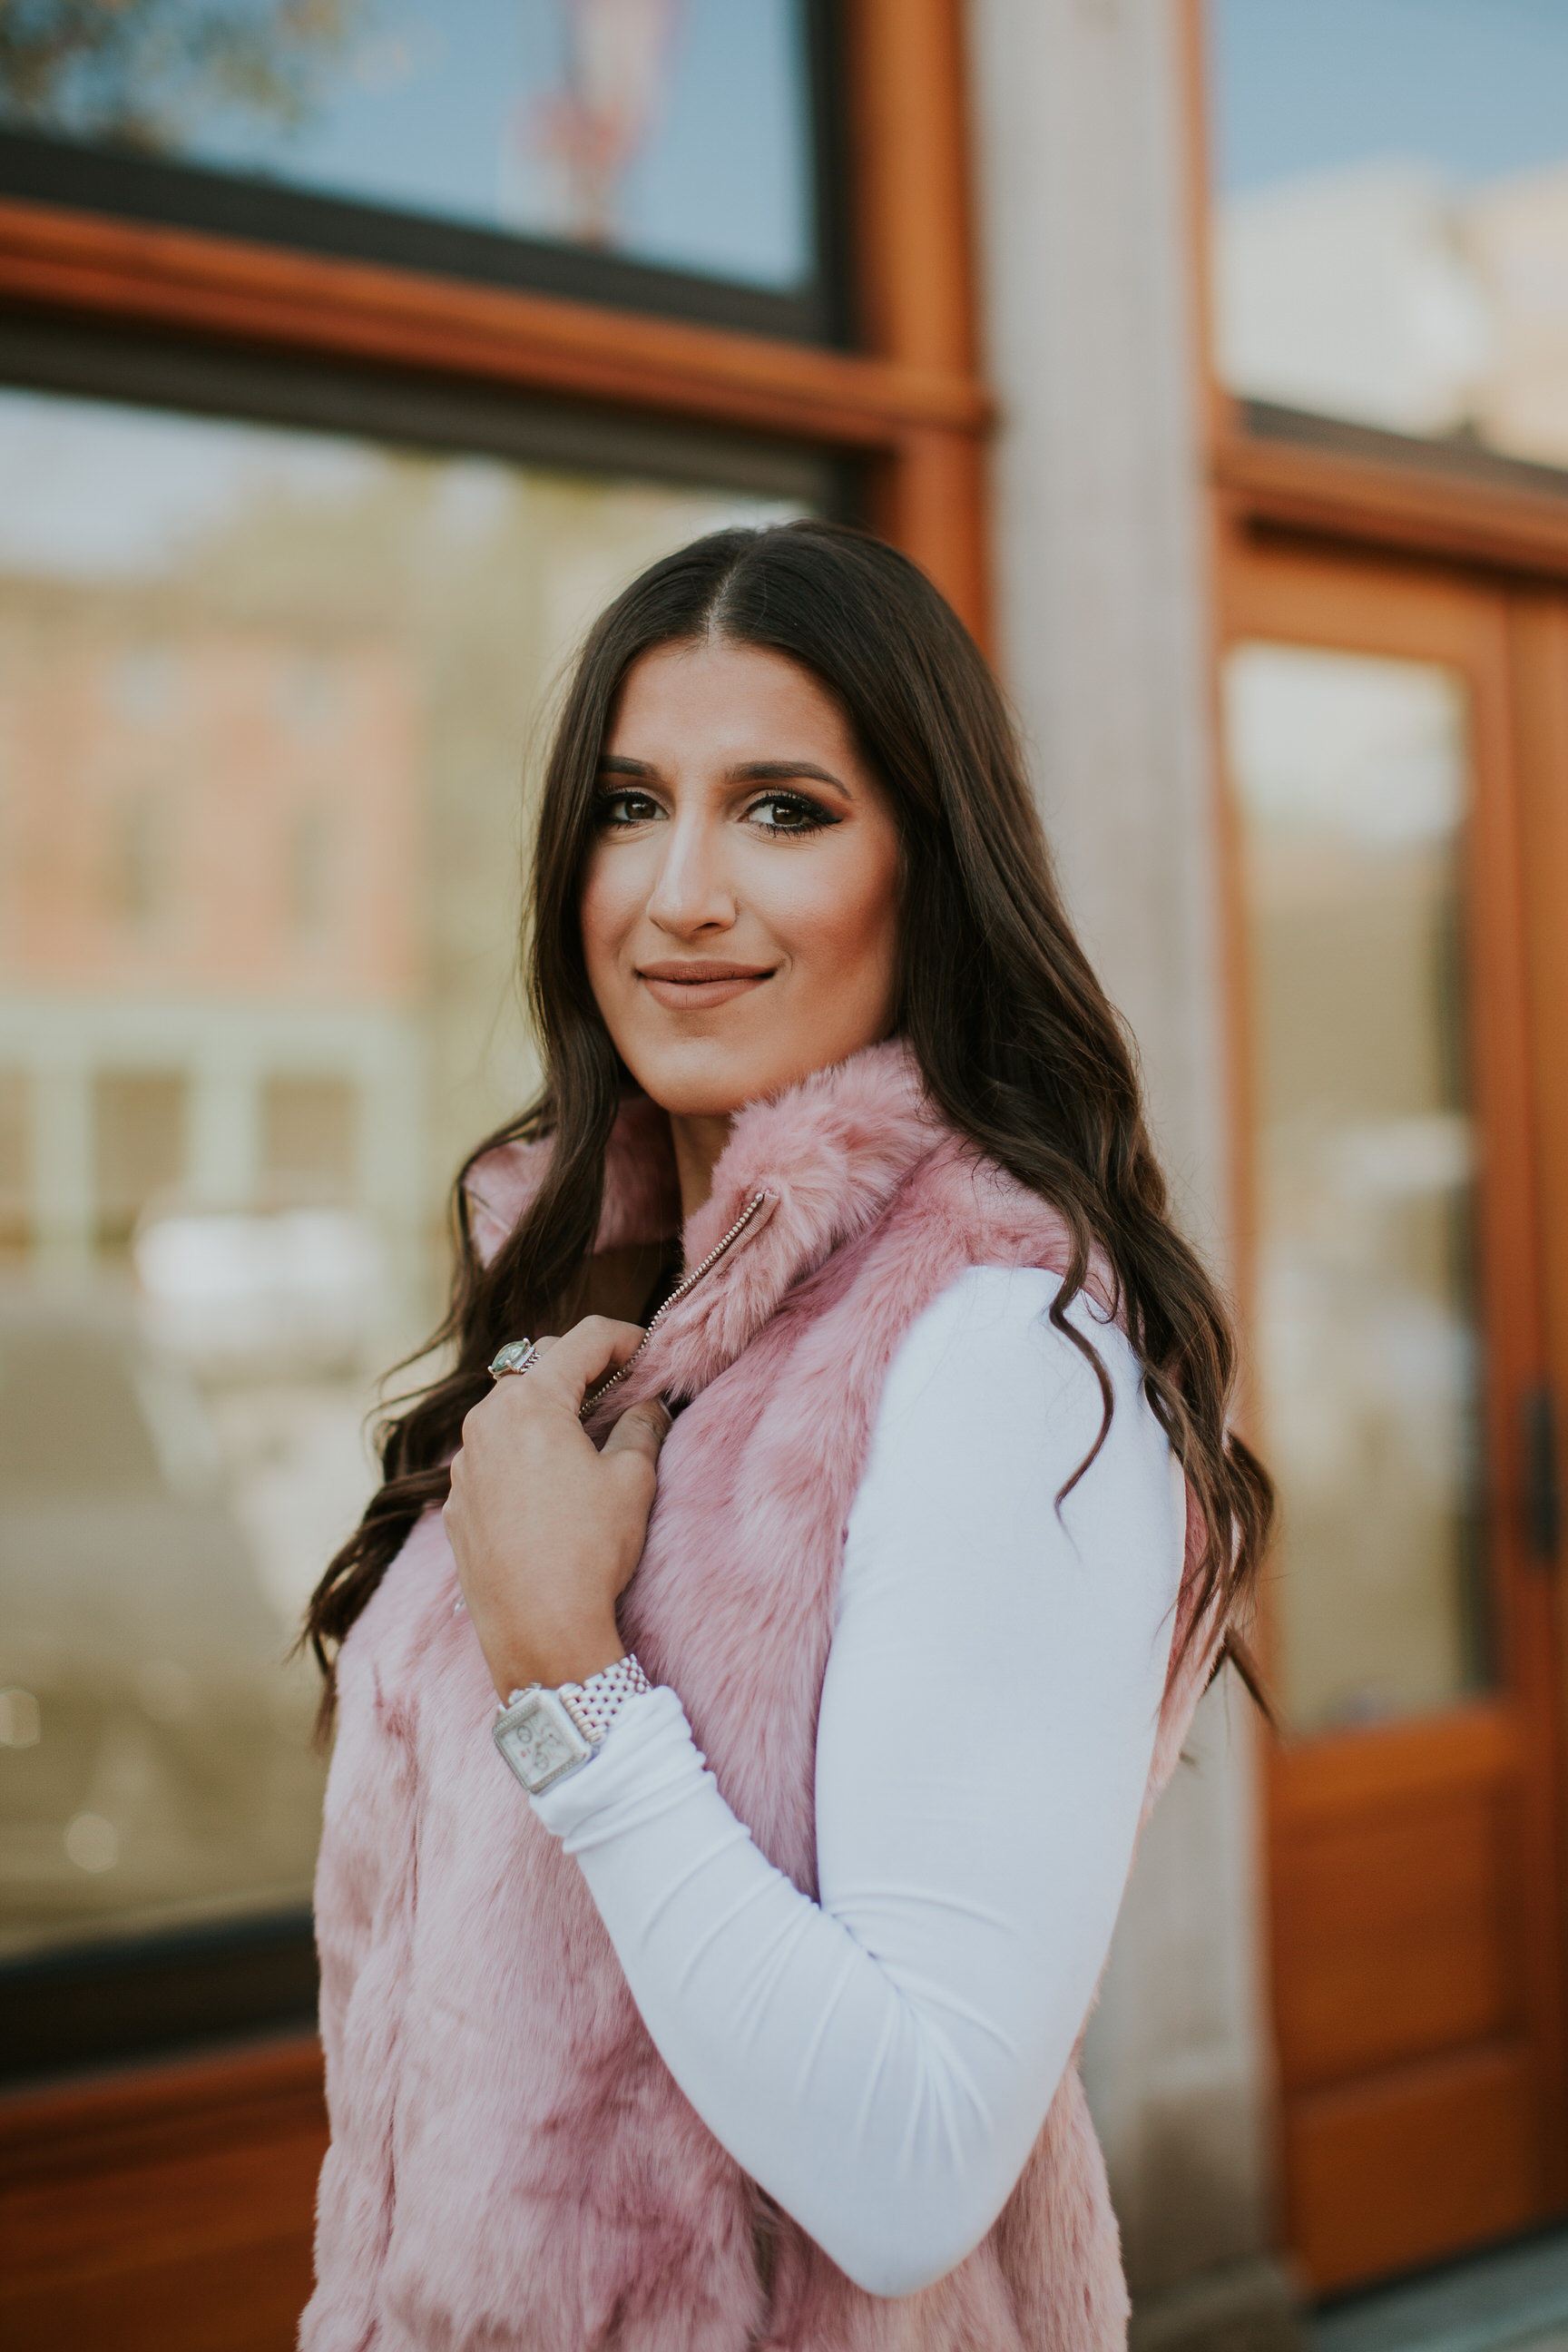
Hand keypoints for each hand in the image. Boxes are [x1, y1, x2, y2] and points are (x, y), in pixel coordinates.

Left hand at [444, 1317, 670, 1698]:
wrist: (538, 1632)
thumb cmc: (589, 1551)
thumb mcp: (632, 1479)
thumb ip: (643, 1426)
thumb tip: (649, 1405)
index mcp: (529, 1403)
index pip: (584, 1339)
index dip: (626, 1337)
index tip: (650, 1352)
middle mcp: (484, 1422)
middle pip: (537, 1366)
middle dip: (583, 1369)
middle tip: (623, 1388)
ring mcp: (464, 1465)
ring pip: (509, 1412)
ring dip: (550, 1411)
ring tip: (589, 1437)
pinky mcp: (458, 1504)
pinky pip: (492, 1457)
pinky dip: (524, 1453)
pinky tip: (553, 1486)